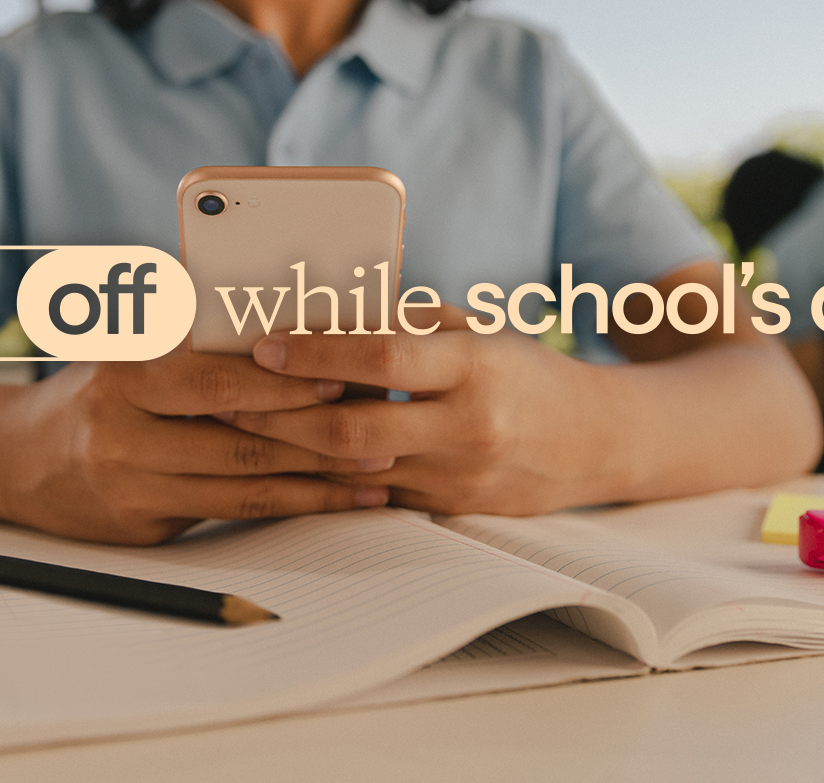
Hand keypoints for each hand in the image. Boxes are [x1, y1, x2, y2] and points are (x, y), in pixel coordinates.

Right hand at [0, 348, 391, 543]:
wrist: (18, 461)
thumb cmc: (94, 388)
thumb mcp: (127, 342)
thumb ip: (187, 322)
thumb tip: (264, 287)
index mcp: (123, 374)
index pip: (216, 380)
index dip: (282, 382)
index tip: (339, 377)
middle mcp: (121, 433)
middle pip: (238, 439)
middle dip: (317, 437)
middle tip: (379, 429)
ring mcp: (131, 488)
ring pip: (243, 487)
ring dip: (318, 482)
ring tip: (375, 471)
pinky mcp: (144, 528)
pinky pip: (232, 517)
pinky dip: (290, 507)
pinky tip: (332, 500)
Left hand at [220, 307, 620, 515]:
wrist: (597, 441)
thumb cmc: (524, 371)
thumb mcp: (477, 329)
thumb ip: (406, 323)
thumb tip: (322, 313)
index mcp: (476, 366)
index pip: (382, 357)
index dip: (316, 351)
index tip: (264, 343)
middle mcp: (469, 426)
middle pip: (352, 428)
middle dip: (278, 414)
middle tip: (226, 397)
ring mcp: (459, 477)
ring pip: (353, 471)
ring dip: (290, 450)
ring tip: (241, 425)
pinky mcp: (451, 510)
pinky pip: (374, 496)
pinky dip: (326, 478)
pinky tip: (287, 460)